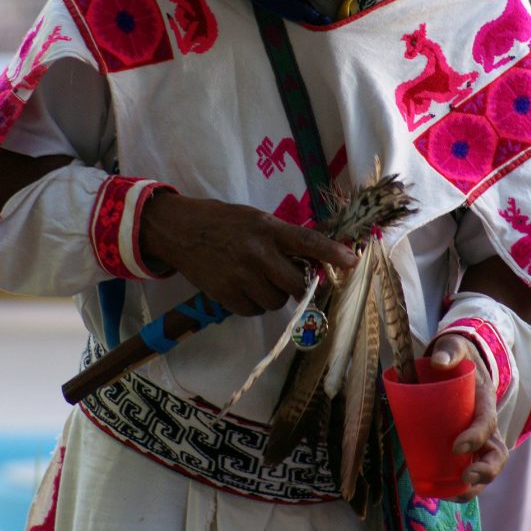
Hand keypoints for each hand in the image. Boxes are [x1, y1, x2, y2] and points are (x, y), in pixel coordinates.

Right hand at [139, 190, 357, 315]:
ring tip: (256, 278)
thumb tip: (314, 258)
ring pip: (276, 301)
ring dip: (273, 295)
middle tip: (289, 278)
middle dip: (298, 286)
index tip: (352, 262)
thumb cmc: (222, 221)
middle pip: (296, 284)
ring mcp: (240, 276)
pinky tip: (241, 287)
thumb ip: (281, 237)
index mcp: (267, 228)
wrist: (178, 230)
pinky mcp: (225, 294)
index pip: (307, 242)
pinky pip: (253, 310)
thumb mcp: (254, 219)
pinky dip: (252, 304)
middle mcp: (257, 253)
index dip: (332, 254)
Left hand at [428, 332, 508, 500]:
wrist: (461, 361)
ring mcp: (481, 438)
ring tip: (453, 496)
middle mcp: (489, 424)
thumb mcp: (454, 348)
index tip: (456, 447)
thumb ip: (448, 350)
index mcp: (485, 401)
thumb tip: (438, 362)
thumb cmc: (456, 356)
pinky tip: (444, 493)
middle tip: (465, 478)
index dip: (476, 436)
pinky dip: (463, 486)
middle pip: (497, 453)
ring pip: (487, 467)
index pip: (487, 422)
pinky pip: (471, 469)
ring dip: (475, 485)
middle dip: (485, 470)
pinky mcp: (469, 446)